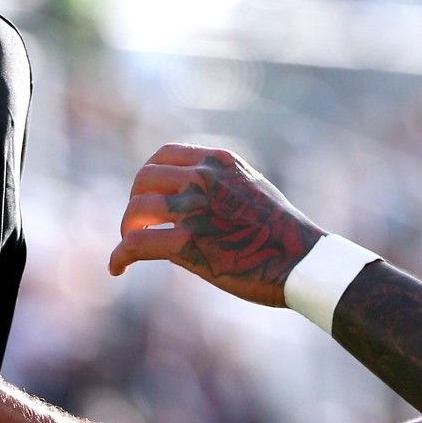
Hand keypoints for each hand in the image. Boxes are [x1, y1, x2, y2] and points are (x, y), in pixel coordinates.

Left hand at [110, 144, 324, 306]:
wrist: (304, 262)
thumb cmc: (284, 233)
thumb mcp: (253, 189)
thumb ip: (222, 183)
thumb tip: (197, 195)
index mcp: (219, 162)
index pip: (165, 154)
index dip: (148, 176)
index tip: (147, 196)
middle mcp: (204, 178)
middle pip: (144, 179)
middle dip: (135, 203)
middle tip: (137, 225)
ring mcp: (195, 209)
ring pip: (137, 209)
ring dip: (127, 229)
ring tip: (130, 246)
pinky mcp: (189, 243)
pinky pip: (137, 244)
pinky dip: (120, 256)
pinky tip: (117, 268)